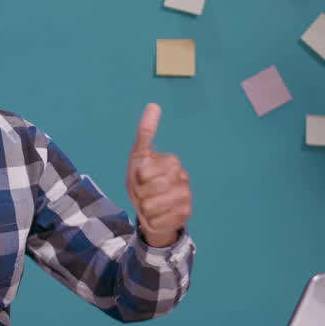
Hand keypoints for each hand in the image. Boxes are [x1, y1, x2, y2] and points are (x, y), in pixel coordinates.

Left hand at [126, 103, 191, 246]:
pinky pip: (159, 220)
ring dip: (145, 208)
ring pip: (153, 206)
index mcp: (172, 161)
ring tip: (150, 204)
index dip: (138, 178)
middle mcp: (183, 177)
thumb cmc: (143, 180)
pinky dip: (152, 220)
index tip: (142, 177)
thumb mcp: (139, 156)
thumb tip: (153, 104)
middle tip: (145, 193)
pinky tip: (158, 215)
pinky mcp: (186, 214)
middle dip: (140, 194)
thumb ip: (146, 132)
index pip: (144, 172)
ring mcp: (186, 196)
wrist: (151, 209)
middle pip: (149, 190)